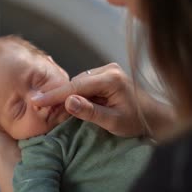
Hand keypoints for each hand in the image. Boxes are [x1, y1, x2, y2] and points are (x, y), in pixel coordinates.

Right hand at [31, 63, 174, 138]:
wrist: (156, 118)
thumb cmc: (137, 122)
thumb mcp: (113, 122)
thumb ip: (90, 112)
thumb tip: (67, 102)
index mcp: (111, 79)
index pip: (76, 86)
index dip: (54, 95)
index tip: (36, 101)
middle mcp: (108, 70)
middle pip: (75, 82)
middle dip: (57, 94)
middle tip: (37, 105)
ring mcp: (107, 71)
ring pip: (78, 83)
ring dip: (66, 94)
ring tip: (48, 106)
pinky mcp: (106, 76)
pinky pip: (84, 84)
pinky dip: (75, 94)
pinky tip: (66, 104)